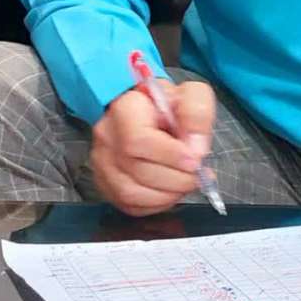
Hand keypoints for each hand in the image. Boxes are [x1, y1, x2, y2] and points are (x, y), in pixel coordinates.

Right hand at [90, 80, 215, 216]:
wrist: (148, 114)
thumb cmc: (166, 106)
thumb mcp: (189, 95)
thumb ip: (197, 114)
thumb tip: (196, 148)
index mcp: (125, 108)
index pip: (138, 140)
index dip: (170, 156)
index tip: (194, 160)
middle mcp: (107, 136)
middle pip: (138, 170)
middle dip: (176, 179)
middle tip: (196, 173)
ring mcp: (102, 162)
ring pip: (131, 193)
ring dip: (168, 195)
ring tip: (185, 182)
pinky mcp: (105, 184)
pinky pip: (130, 205)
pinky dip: (157, 204)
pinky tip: (170, 190)